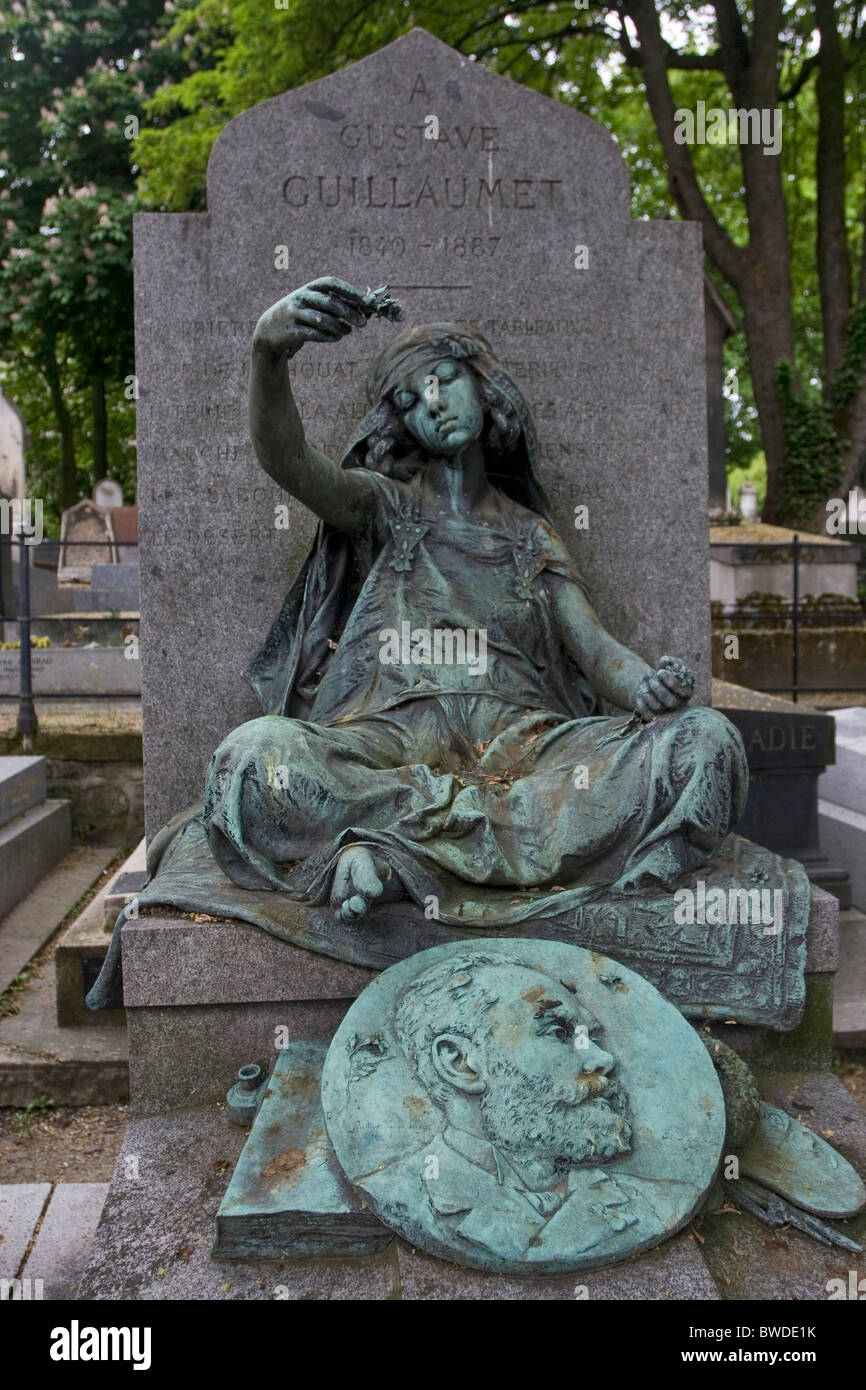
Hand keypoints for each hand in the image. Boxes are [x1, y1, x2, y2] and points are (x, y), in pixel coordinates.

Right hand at [252, 276, 368, 359]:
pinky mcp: (291, 331)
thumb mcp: (313, 305)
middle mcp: (301, 297)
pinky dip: (327, 336)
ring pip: (322, 320)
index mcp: (309, 288)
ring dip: (339, 327)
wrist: (269, 330)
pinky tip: (337, 338)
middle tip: (363, 323)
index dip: (349, 291)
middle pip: (329, 302)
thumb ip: (333, 305)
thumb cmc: (300, 316)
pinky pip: (313, 334)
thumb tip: (362, 310)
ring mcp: (295, 314)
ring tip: (348, 331)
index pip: (331, 283)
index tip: (365, 301)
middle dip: (349, 313)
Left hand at [633, 655, 694, 721]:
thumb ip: (671, 661)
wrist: (655, 682)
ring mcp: (667, 712)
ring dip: (648, 692)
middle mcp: (679, 704)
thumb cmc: (666, 671)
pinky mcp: (655, 716)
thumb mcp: (671, 665)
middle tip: (650, 675)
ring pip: (658, 707)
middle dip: (657, 687)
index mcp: (686, 691)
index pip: (681, 690)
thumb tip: (664, 662)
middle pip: (670, 701)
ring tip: (643, 680)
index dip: (669, 681)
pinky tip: (639, 692)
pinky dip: (641, 703)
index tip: (660, 671)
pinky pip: (648, 715)